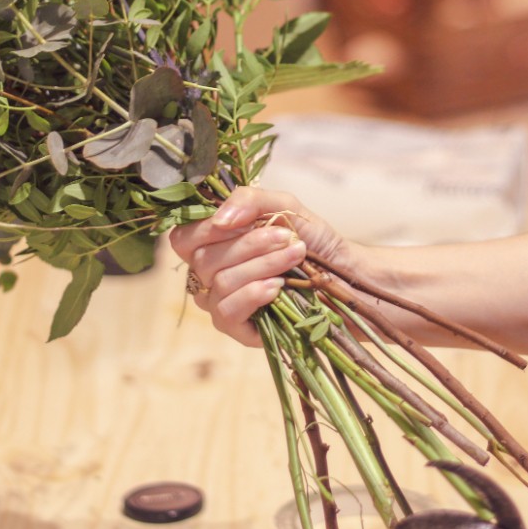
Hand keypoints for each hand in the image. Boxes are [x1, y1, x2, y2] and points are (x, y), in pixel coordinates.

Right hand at [168, 186, 349, 344]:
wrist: (343, 274)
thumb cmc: (309, 238)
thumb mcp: (281, 206)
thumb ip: (249, 200)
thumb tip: (221, 218)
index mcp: (212, 244)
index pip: (184, 239)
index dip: (207, 229)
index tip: (246, 221)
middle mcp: (209, 274)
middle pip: (204, 259)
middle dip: (250, 245)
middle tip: (288, 238)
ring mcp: (220, 302)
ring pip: (221, 283)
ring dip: (263, 265)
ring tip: (294, 257)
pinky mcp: (237, 328)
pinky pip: (227, 311)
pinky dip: (253, 294)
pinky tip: (277, 287)